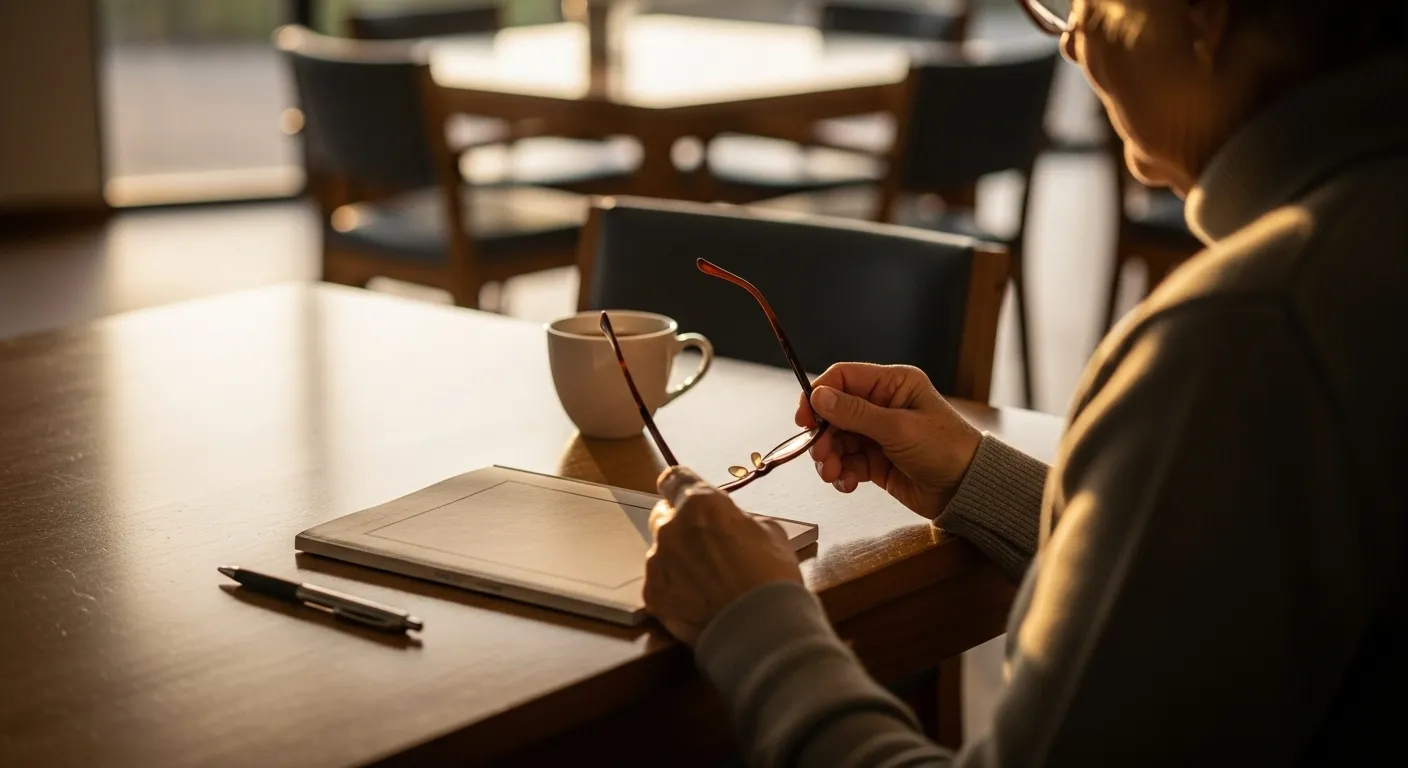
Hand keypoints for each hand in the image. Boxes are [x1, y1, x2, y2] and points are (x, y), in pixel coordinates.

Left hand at [643, 466, 803, 645]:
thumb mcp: (769, 532)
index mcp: (701, 504)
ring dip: (677, 558)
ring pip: (660, 551)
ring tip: (705, 581)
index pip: (675, 479)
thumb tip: (729, 524)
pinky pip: (658, 582)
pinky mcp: (652, 594)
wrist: (762, 630)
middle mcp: (672, 527)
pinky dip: (673, 587)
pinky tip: (697, 600)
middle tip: (705, 546)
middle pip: (663, 514)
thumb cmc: (772, 578)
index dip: (681, 487)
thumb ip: (737, 519)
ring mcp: (657, 562)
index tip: (685, 494)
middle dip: (680, 525)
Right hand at [795, 363, 981, 518]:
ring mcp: (878, 434)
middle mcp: (883, 406)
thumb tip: (819, 396)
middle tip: (820, 454)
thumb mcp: (899, 428)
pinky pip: (847, 462)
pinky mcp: (876, 461)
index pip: (844, 378)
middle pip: (835, 413)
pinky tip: (847, 484)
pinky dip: (841, 473)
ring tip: (833, 474)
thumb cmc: (946, 450)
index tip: (805, 418)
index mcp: (893, 385)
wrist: (967, 491)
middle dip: (824, 435)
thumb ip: (855, 413)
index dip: (819, 394)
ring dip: (829, 457)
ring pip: (837, 440)